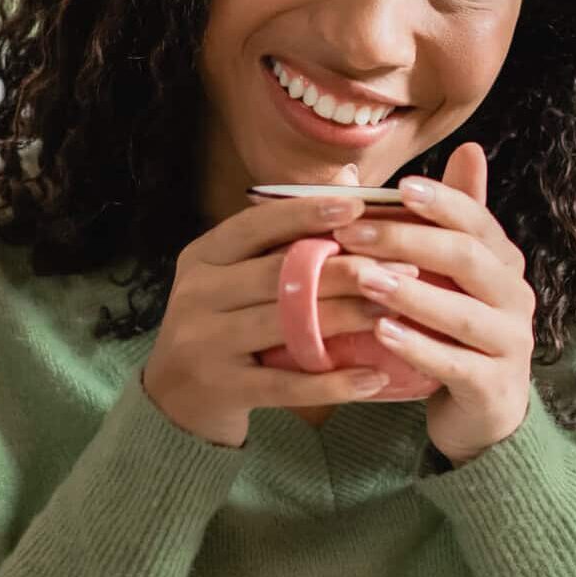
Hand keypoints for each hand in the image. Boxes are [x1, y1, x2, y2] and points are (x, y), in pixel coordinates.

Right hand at [140, 185, 418, 447]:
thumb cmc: (223, 323)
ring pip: (286, 324)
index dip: (305, 213)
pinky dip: (334, 382)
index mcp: (204, 256)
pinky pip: (287, 385)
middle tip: (400, 266)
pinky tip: (375, 378)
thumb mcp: (236, 274)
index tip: (358, 206)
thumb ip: (285, 235)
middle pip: (279, 274)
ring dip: (347, 317)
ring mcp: (205, 342)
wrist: (175, 398)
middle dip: (345, 269)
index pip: (256, 225)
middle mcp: (197, 293)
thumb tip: (348, 178)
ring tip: (394, 311)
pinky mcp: (222, 387)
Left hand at [331, 142, 534, 465]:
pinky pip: (456, 364)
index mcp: (503, 261)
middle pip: (467, 258)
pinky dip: (419, 347)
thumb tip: (447, 150)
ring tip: (364, 279)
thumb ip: (437, 222)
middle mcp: (516, 296)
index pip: (477, 220)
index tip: (400, 186)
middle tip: (353, 234)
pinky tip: (382, 333)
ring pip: (463, 313)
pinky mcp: (494, 388)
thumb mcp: (446, 277)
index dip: (442, 201)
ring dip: (411, 294)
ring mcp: (511, 344)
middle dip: (409, 241)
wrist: (481, 413)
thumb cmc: (453, 332)